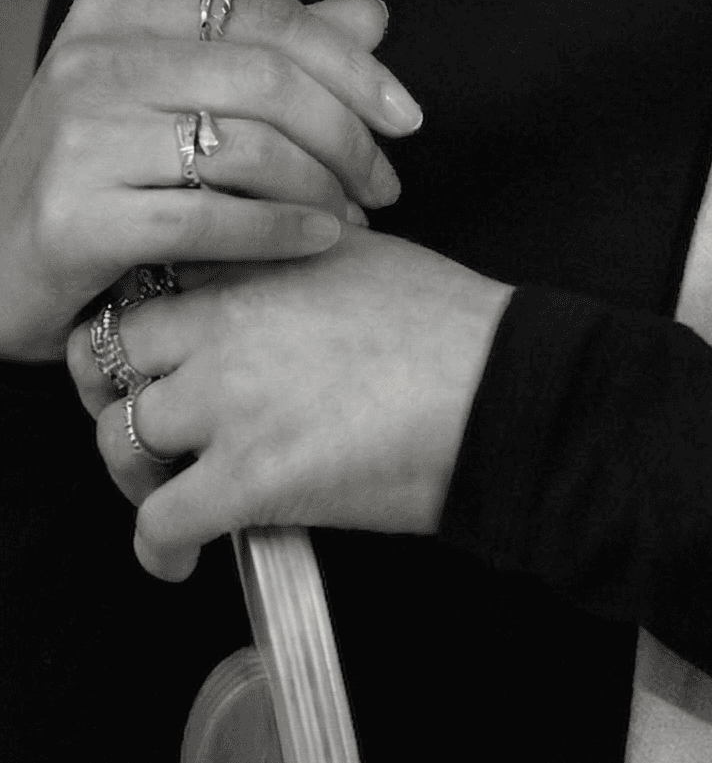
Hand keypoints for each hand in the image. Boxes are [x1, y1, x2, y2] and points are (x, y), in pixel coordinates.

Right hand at [0, 0, 424, 360]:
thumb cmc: (98, 175)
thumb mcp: (174, 95)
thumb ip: (270, 53)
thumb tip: (372, 13)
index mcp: (118, 11)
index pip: (267, 15)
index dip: (352, 65)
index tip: (406, 116)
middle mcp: (91, 60)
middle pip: (268, 78)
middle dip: (348, 134)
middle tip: (386, 181)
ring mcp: (75, 136)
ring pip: (248, 146)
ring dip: (324, 188)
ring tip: (355, 217)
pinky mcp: (71, 216)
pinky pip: (211, 216)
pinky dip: (282, 231)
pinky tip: (321, 243)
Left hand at [67, 227, 513, 580]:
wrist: (501, 388)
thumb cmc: (453, 326)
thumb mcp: (363, 255)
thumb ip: (293, 263)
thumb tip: (265, 288)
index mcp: (258, 258)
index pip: (150, 278)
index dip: (142, 323)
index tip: (157, 356)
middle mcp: (228, 318)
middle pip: (109, 355)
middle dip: (116, 393)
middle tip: (149, 425)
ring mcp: (230, 397)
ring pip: (120, 436)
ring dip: (134, 473)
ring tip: (168, 492)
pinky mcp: (246, 476)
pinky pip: (157, 522)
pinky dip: (157, 548)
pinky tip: (179, 558)